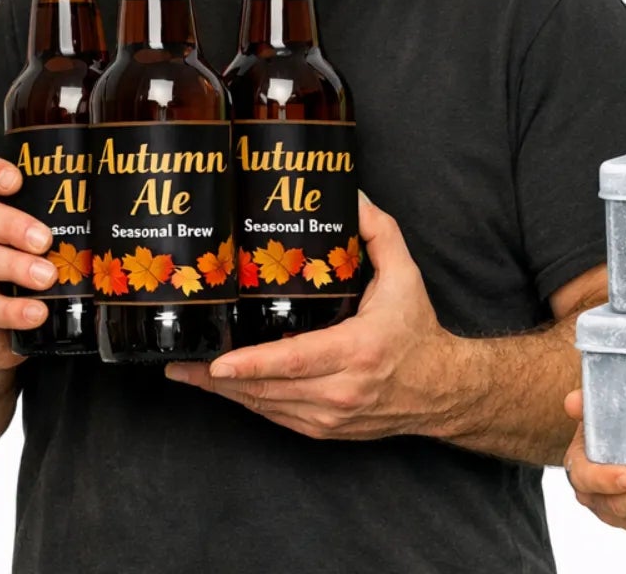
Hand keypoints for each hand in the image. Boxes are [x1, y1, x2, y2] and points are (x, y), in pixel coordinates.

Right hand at [0, 156, 54, 372]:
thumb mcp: (36, 247)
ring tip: (46, 277)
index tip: (15, 180)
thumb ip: (62, 229)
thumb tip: (119, 221)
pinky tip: (37, 312)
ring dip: (16, 266)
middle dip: (13, 225)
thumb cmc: (22, 278)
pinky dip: (12, 310)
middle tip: (45, 240)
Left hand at [165, 194, 455, 440]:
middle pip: (269, 389)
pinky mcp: (327, 430)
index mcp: (357, 351)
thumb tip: (353, 195)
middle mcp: (342, 390)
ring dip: (227, 394)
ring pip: (268, 407)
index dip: (253, 364)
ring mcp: (332, 416)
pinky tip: (225, 389)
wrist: (444, 390)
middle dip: (219, 380)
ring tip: (189, 374)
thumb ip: (379, 233)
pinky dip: (251, 403)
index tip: (218, 364)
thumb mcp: (405, 277)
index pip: (295, 361)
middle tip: (181, 364)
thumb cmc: (418, 333)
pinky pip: (279, 418)